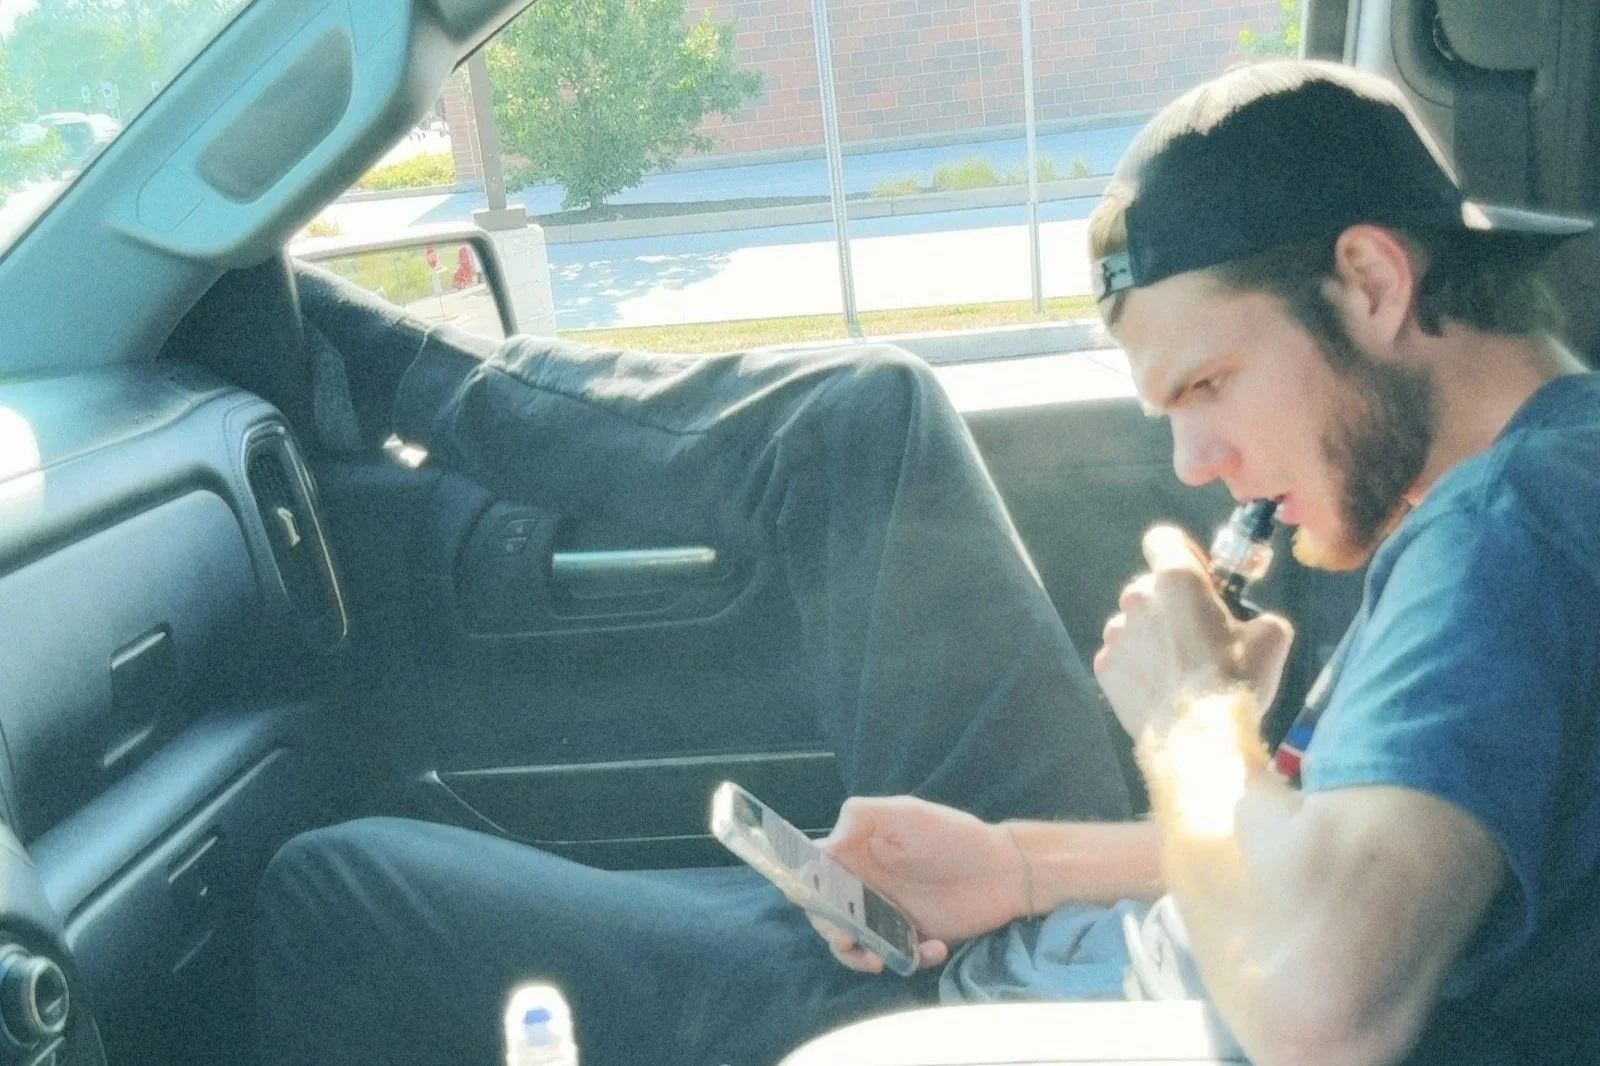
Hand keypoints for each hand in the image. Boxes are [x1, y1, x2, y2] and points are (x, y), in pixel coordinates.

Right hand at [806, 795, 1024, 973]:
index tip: (813, 901)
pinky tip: (934, 947)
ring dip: (858, 956)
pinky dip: (908, 959)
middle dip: (830, 931)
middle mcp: (865, 885)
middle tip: (847, 939)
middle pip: (826, 915)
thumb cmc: (954, 835)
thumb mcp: (908, 813)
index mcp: (855, 852)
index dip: (804, 887)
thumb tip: (824, 846)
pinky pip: (895, 956)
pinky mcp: (912, 938)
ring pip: (854, 943)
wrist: (1005, 869)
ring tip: (878, 960)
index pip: (813, 870)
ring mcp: (887, 914)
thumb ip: (863, 818)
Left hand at [1093, 525, 1292, 740]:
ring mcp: (1115, 634)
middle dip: (1170, 604)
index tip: (1200, 578)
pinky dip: (1136, 667)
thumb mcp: (1271, 636)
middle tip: (1197, 635)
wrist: (1198, 733)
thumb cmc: (1237, 677)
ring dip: (1151, 636)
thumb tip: (1256, 624)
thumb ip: (1258, 617)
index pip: (1163, 539)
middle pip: (1149, 588)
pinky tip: (1160, 689)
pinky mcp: (1103, 667)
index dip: (1183, 554)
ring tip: (1178, 669)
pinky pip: (1121, 657)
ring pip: (1132, 624)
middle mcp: (1136, 597)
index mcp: (1175, 578)